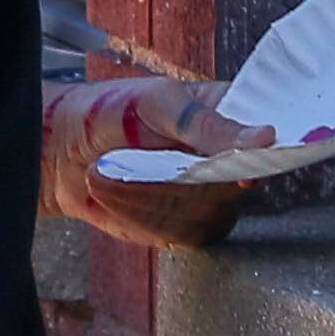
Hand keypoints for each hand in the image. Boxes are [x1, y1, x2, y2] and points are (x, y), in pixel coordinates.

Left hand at [44, 75, 266, 255]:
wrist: (62, 150)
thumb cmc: (110, 110)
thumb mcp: (157, 102)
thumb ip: (207, 123)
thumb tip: (265, 138)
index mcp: (230, 114)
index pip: (273, 140)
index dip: (261, 157)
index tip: (235, 168)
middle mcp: (229, 159)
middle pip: (235, 185)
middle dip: (179, 177)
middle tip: (136, 157)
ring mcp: (208, 196)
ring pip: (204, 213)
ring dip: (149, 195)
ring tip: (113, 170)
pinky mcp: (183, 226)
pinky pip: (177, 233)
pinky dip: (140, 215)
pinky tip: (115, 193)